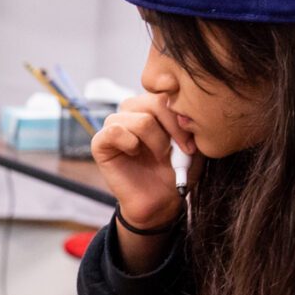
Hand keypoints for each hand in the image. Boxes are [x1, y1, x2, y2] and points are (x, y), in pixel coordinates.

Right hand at [90, 92, 187, 232]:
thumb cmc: (176, 170)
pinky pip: (114, 131)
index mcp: (153, 104)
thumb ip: (190, 123)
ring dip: (156, 141)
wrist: (161, 200)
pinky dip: (130, 143)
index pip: (168, 94)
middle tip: (182, 150)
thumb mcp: (193, 144)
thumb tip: (183, 111)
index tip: (192, 144)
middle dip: (173, 129)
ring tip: (160, 156)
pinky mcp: (100, 142)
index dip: (182, 118)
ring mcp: (115, 124)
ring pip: (140, 119)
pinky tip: (136, 154)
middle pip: (154, 102)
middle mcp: (132, 110)